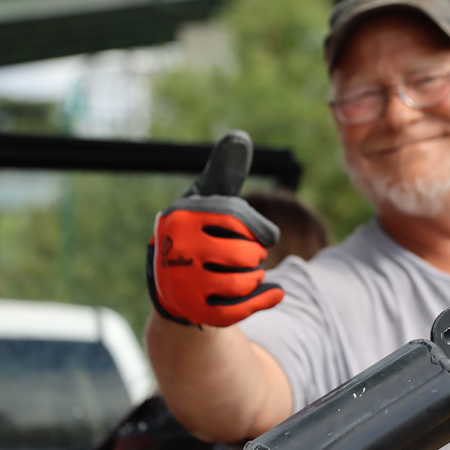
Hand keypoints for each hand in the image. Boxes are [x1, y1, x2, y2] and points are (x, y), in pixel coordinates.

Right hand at [146, 130, 283, 326]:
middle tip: (245, 257)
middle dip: (255, 255)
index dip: (260, 229)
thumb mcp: (206, 198)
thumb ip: (225, 171)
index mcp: (183, 217)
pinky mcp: (195, 312)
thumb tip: (240, 137)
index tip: (257, 235)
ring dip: (255, 277)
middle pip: (247, 254)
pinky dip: (264, 301)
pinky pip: (241, 310)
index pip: (243, 221)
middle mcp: (178, 250)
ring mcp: (184, 284)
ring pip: (245, 281)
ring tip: (245, 273)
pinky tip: (277, 293)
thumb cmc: (197, 231)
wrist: (172, 281)